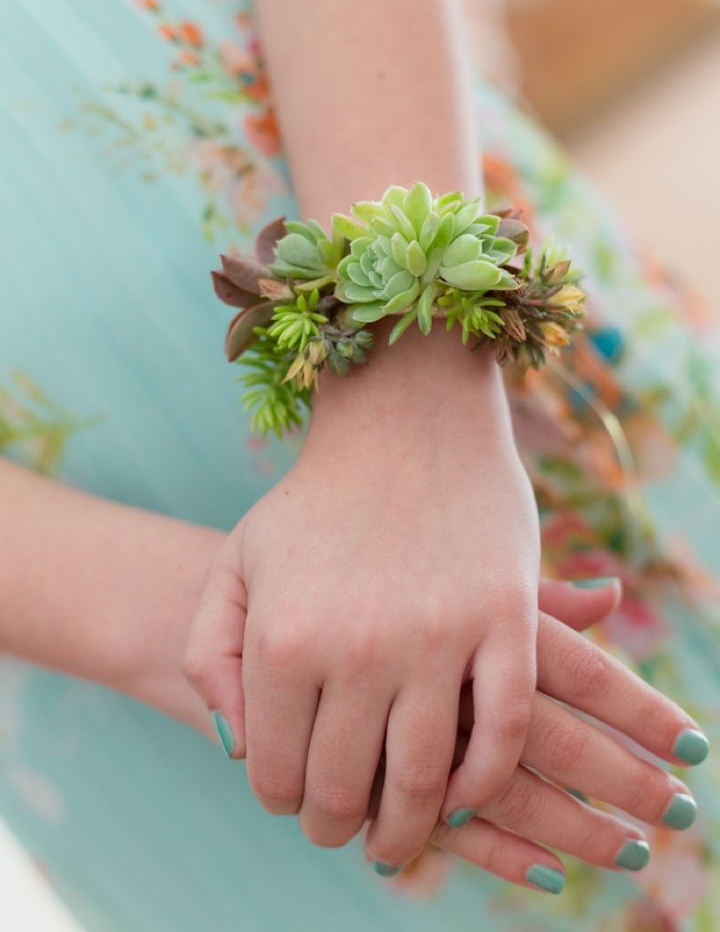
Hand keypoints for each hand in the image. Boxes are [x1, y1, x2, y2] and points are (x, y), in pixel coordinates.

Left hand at [185, 324, 541, 867]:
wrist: (405, 423)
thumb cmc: (317, 501)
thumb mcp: (237, 562)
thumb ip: (211, 654)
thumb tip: (236, 745)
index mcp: (282, 637)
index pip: (275, 771)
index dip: (284, 799)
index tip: (298, 799)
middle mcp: (356, 647)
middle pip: (346, 790)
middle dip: (339, 828)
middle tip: (348, 831)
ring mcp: (437, 636)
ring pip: (425, 780)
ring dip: (412, 831)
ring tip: (402, 837)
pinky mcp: (505, 621)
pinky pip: (504, 733)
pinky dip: (484, 782)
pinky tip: (465, 794)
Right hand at [366, 579, 705, 888]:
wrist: (231, 606)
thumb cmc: (345, 574)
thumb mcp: (438, 572)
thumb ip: (529, 595)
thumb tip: (611, 594)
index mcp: (475, 610)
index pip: (580, 669)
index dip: (638, 708)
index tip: (694, 743)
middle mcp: (443, 667)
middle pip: (557, 741)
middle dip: (626, 780)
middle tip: (683, 809)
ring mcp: (408, 724)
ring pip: (512, 793)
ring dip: (579, 828)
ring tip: (636, 851)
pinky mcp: (373, 772)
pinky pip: (450, 823)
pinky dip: (502, 851)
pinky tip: (545, 870)